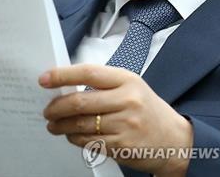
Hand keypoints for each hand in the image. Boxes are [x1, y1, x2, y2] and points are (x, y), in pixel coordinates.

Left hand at [39, 64, 192, 175]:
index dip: (63, 75)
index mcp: (126, 80)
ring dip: (61, 125)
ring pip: (81, 124)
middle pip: (80, 101)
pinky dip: (74, 139)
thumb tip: (66, 85)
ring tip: (53, 124)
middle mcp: (126, 100)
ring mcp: (125, 125)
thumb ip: (102, 84)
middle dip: (57, 106)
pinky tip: (70, 135)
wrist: (175, 140)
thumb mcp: (130, 86)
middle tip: (47, 109)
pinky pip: (89, 142)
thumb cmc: (147, 108)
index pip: (88, 73)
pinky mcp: (122, 147)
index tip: (45, 79)